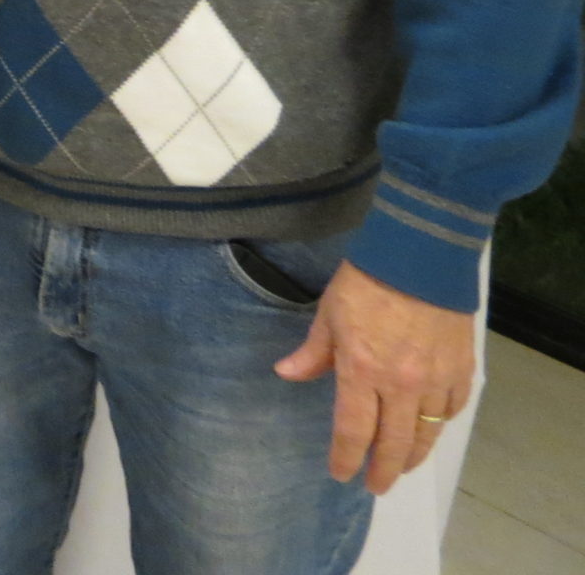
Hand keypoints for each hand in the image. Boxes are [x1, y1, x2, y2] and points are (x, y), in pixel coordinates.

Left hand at [275, 260, 475, 492]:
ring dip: (412, 456)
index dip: (346, 457)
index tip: (341, 474)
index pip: (353, 430)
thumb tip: (286, 374)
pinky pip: (451, 410)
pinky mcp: (461, 371)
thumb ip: (313, 352)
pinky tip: (430, 430)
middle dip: (382, 470)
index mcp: (362, 371)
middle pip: (393, 443)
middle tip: (375, 487)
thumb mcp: (329, 314)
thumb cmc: (365, 282)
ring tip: (401, 467)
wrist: (420, 259)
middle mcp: (400, 385)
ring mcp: (435, 380)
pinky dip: (439, 425)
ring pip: (426, 433)